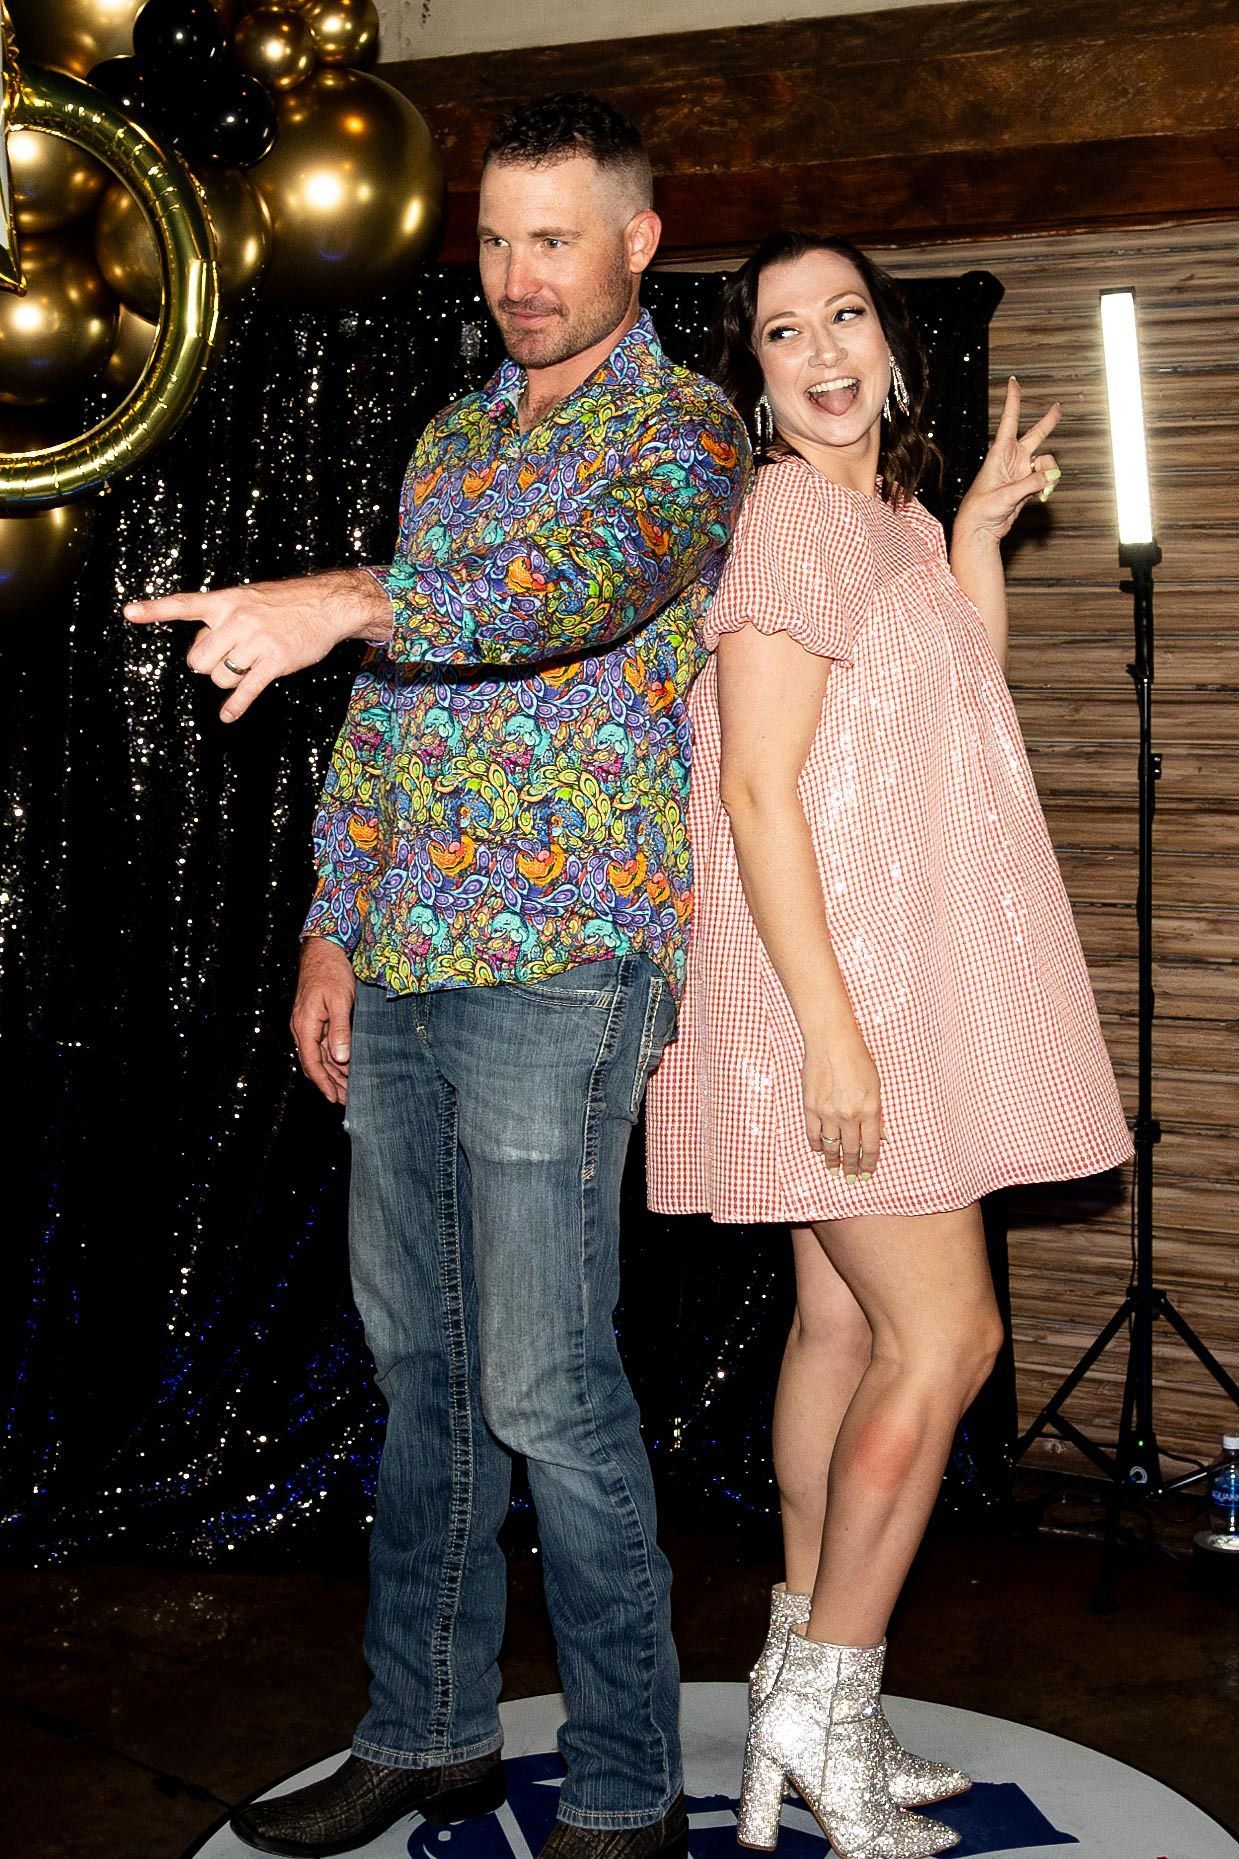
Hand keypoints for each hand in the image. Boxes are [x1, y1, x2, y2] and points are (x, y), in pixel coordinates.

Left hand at [123, 566, 392, 722]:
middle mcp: (236, 620)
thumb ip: (221, 620)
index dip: (154, 609)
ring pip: (220, 677)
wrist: (325, 605)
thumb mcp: (247, 598)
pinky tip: (228, 715)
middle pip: (199, 659)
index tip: (128, 612)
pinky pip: (246, 690)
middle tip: (225, 659)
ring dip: (228, 680)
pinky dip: (235, 706)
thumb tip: (203, 651)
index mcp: (225, 602)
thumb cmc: (284, 603)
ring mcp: (255, 641)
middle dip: (207, 666)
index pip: (184, 604)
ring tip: (247, 668)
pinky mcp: (274, 661)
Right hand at [291, 937, 355, 1104]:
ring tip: (349, 1089)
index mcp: (304, 1025)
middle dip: (331, 1083)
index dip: (323, 1082)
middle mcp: (302, 1028)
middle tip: (348, 1100)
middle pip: (314, 1063)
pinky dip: (333, 1059)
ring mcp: (308, 1024)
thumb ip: (339, 1030)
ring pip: (319, 1056)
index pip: (311, 1062)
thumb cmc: (331, 972)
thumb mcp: (339, 1000)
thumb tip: (340, 1058)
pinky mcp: (316, 1019)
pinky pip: (322, 1046)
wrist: (323, 950)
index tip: (334, 1098)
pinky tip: (346, 1067)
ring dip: (333, 1074)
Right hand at [802, 1028, 882, 1181]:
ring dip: (833, 1161)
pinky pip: (813, 1134)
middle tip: (851, 1178)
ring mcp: (827, 1112)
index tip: (867, 1174)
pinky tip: (819, 1150)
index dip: (869, 1164)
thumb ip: (877, 1114)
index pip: (870, 1147)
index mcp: (869, 1110)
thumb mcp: (875, 1085)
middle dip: (852, 1167)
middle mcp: (848, 1115)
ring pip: (831, 1146)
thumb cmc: (857, 1058)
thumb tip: (881, 1137)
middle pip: (851, 1150)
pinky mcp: (810, 1107)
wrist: (830, 1041)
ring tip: (833, 1170)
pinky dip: (816, 1145)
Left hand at [953, 376, 1061, 549]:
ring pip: (1047, 462)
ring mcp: (1021, 472)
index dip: (1012, 401)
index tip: (1013, 382)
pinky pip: (1047, 479)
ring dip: (1050, 474)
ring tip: (1043, 490)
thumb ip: (1031, 484)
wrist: (980, 530)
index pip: (1009, 422)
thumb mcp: (1006, 495)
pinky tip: (1042, 497)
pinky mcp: (1028, 486)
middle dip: (1048, 423)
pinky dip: (1049, 486)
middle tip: (1058, 407)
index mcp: (999, 454)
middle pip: (1035, 435)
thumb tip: (1052, 475)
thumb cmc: (982, 510)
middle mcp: (1012, 459)